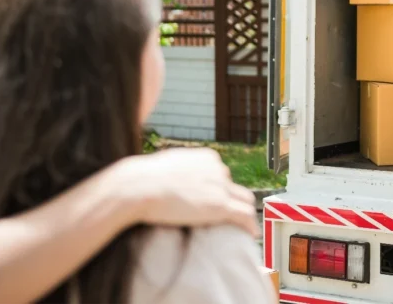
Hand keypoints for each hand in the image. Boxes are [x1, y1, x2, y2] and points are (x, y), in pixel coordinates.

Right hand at [116, 148, 258, 236]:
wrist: (141, 186)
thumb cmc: (144, 178)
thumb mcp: (168, 166)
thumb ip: (180, 171)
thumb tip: (173, 180)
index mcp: (207, 158)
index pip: (221, 174)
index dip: (218, 189)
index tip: (214, 201)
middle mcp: (218, 168)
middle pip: (233, 186)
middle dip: (232, 200)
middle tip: (229, 215)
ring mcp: (220, 186)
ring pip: (244, 199)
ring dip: (244, 212)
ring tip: (244, 226)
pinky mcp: (219, 205)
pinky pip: (243, 215)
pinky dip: (249, 224)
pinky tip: (251, 234)